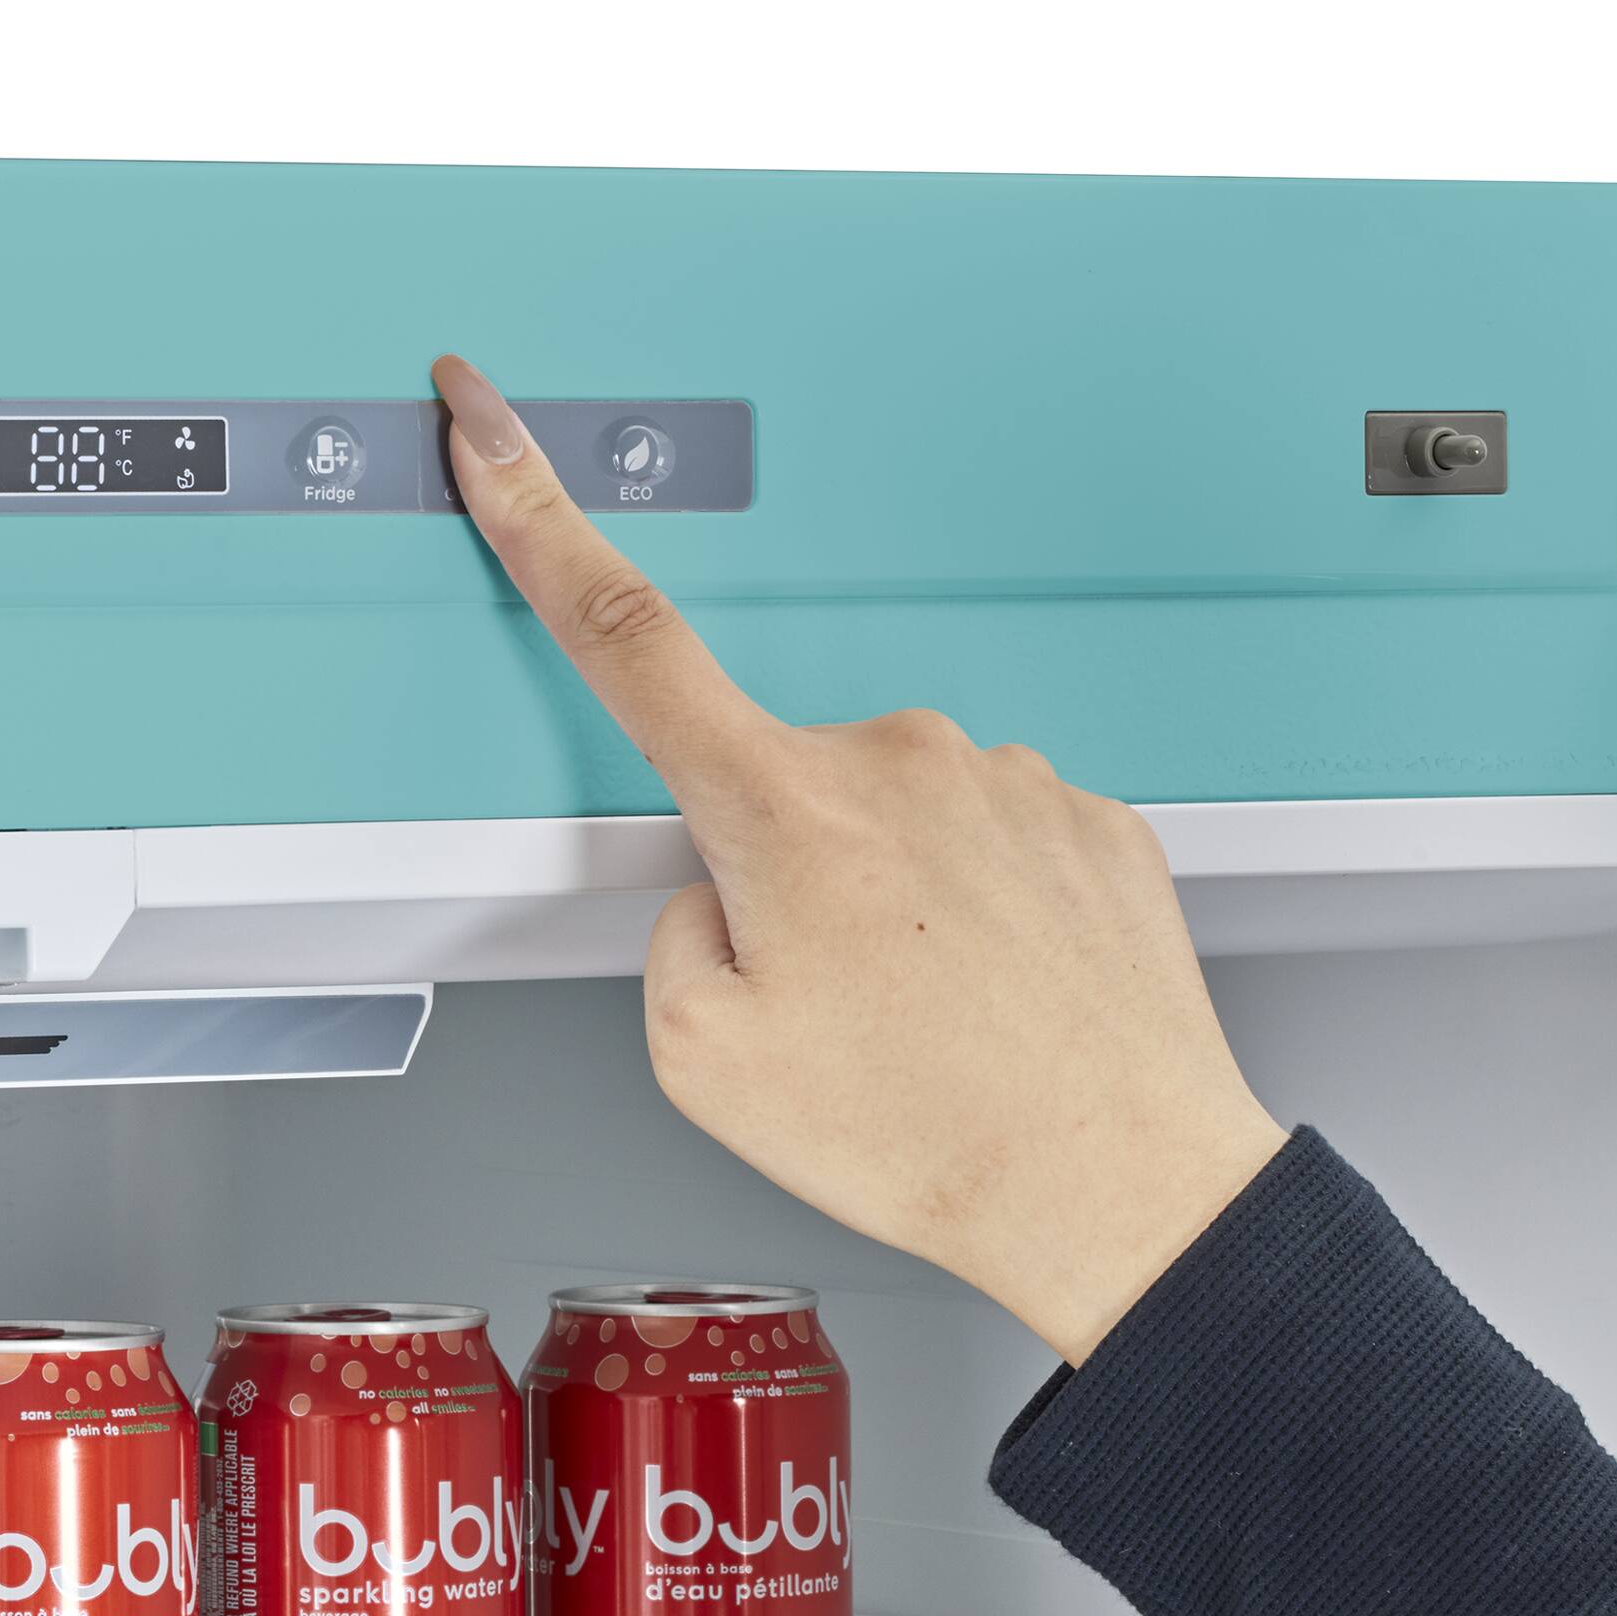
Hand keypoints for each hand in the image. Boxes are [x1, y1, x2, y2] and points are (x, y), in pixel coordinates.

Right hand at [432, 355, 1288, 1366]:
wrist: (1122, 1188)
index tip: (494, 426)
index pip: (619, 631)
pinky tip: (993, 1008)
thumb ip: (668, 935)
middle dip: (773, 881)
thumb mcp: (701, 1059)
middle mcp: (898, 761)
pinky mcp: (1092, 821)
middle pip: (770, 786)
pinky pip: (985, 852)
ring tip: (928, 1027)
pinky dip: (972, 925)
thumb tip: (718, 890)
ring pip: (885, 827)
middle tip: (830, 1010)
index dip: (536, 515)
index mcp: (780, 806)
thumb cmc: (932, 1134)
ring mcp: (1008, 781)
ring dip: (885, 910)